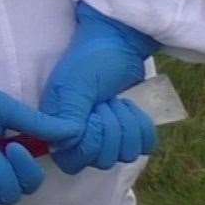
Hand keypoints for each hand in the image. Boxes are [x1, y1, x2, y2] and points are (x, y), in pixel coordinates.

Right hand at [40, 2, 159, 172]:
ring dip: (127, 124)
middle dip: (111, 129)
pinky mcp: (130, 131)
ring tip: (117, 101)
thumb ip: (69, 116)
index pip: (72, 161)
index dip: (88, 145)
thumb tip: (67, 146)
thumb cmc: (90, 60)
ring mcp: (107, 135)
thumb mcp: (75, 85)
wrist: (118, 42)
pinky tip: (131, 107)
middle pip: (103, 160)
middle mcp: (80, 135)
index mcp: (59, 127)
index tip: (91, 117)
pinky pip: (145, 147)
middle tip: (105, 102)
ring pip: (126, 155)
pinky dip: (143, 127)